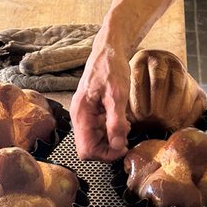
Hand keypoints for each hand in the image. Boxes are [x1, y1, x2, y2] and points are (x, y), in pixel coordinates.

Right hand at [70, 40, 131, 161]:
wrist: (109, 51)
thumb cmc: (111, 68)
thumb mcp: (117, 95)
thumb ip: (116, 122)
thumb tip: (118, 145)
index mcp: (81, 114)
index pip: (86, 150)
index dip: (104, 154)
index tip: (122, 148)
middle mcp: (80, 117)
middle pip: (90, 148)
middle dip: (109, 147)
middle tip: (126, 137)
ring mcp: (85, 115)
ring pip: (95, 140)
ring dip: (111, 139)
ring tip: (125, 127)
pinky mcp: (92, 112)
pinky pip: (99, 130)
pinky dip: (111, 131)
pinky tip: (122, 121)